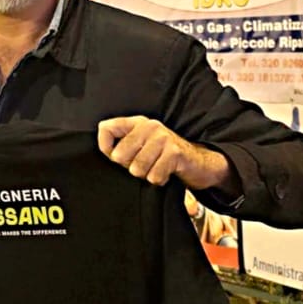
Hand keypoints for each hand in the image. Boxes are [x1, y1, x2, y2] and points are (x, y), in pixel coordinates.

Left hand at [97, 115, 237, 193]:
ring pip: (136, 169)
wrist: (197, 161)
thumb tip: (109, 154)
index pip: (105, 128)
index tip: (114, 157)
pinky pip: (154, 176)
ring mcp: (162, 138)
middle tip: (144, 165)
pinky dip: (159, 180)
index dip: (105, 148)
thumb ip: (121, 147)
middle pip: (119, 156)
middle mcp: (149, 126)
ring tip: (156, 168)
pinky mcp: (174, 152)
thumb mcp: (140, 146)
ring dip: (146, 175)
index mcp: (136, 123)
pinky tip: (166, 172)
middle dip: (129, 167)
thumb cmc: (162, 156)